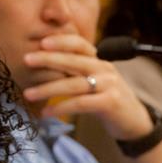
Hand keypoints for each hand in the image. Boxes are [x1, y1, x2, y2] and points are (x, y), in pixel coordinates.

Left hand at [22, 33, 152, 139]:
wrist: (134, 121)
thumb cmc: (106, 99)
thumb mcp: (93, 80)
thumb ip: (75, 71)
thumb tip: (43, 64)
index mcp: (98, 60)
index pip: (80, 44)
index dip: (61, 41)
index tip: (41, 42)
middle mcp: (104, 69)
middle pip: (73, 60)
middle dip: (48, 59)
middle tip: (26, 59)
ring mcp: (108, 85)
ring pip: (73, 84)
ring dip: (48, 89)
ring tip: (28, 94)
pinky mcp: (110, 103)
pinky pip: (81, 103)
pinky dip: (61, 107)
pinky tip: (46, 112)